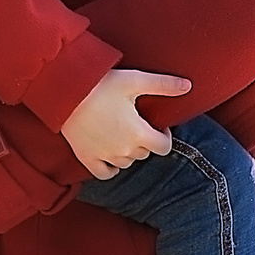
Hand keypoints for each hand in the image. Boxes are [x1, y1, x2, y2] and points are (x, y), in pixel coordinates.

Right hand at [59, 67, 188, 178]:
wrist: (66, 90)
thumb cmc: (101, 84)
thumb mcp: (135, 80)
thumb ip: (163, 85)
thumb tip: (188, 86)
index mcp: (139, 134)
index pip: (164, 148)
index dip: (164, 136)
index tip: (157, 125)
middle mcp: (124, 150)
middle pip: (145, 154)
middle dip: (146, 141)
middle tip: (137, 124)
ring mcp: (104, 156)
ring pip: (127, 163)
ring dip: (129, 152)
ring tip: (122, 133)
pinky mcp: (86, 158)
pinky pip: (105, 173)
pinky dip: (111, 167)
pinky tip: (110, 155)